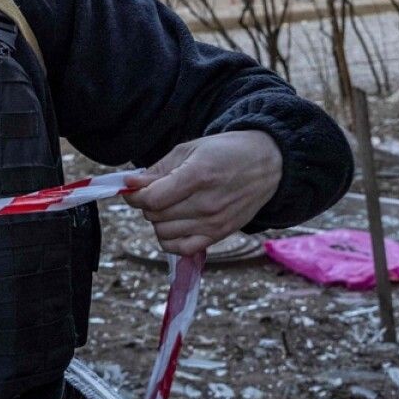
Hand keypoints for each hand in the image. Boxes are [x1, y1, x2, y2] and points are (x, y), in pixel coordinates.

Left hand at [125, 130, 282, 255]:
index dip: (135, 195)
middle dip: (146, 204)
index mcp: (198, 176)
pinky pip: (183, 249)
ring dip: (158, 221)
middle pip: (156, 216)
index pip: (152, 199)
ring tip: (167, 205)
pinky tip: (174, 224)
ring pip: (164, 233)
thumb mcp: (190, 149)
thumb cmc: (227, 151)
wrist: (268, 163)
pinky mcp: (220, 235)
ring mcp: (215, 222)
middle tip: (155, 191)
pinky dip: (170, 240)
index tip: (133, 187)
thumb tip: (130, 184)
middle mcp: (207, 204)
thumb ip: (158, 169)